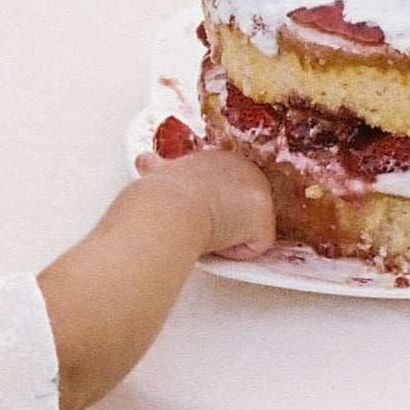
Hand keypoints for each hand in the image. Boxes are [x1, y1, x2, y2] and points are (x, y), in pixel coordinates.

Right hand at [131, 144, 276, 258]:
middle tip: (195, 220)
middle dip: (220, 221)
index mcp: (223, 157)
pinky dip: (231, 251)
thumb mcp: (162, 172)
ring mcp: (260, 193)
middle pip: (239, 211)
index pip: (224, 190)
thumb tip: (144, 162)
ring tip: (202, 226)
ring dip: (224, 236)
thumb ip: (162, 169)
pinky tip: (214, 237)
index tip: (190, 209)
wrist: (170, 206)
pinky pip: (252, 248)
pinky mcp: (265, 221)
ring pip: (244, 230)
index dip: (207, 206)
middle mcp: (247, 169)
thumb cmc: (161, 193)